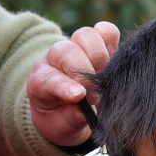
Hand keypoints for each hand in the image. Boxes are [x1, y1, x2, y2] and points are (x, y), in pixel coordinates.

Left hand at [27, 21, 119, 146]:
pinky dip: (112, 40)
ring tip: (104, 77)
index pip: (49, 78)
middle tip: (95, 95)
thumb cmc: (63, 117)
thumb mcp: (62, 125)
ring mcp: (75, 46)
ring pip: (85, 35)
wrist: (67, 107)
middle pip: (68, 51)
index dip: (64, 85)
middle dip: (85, 72)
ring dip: (98, 55)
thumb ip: (72, 118)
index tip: (79, 96)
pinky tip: (114, 59)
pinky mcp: (97, 42)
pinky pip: (106, 30)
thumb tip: (85, 112)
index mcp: (40, 80)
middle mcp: (55, 58)